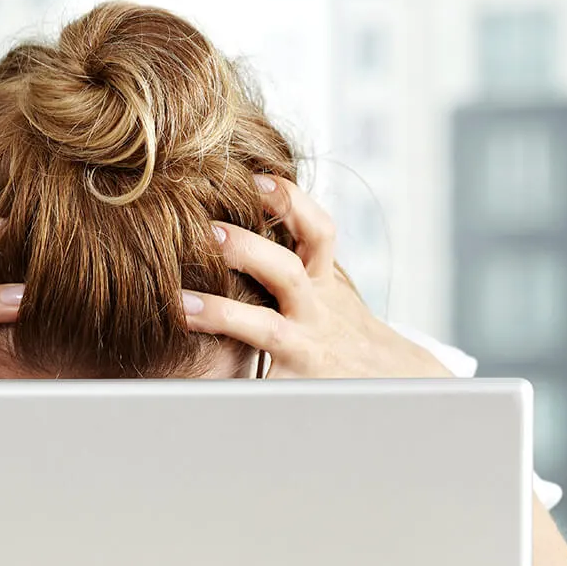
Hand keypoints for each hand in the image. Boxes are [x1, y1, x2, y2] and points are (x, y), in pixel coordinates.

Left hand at [182, 175, 450, 378]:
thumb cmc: (339, 328)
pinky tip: (185, 382)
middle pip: (285, 271)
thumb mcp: (329, 288)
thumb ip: (298, 255)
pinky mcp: (291, 386)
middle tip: (205, 231)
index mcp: (323, 281)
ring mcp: (304, 349)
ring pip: (265, 329)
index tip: (255, 179)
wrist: (387, 384)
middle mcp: (315, 311)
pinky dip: (227, 382)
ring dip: (221, 314)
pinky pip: (256, 383)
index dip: (290, 202)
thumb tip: (254, 199)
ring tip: (179, 304)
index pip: (317, 232)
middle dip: (247, 248)